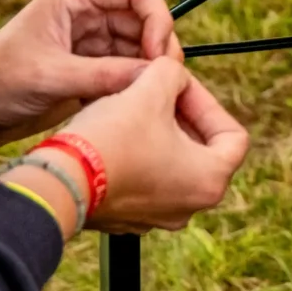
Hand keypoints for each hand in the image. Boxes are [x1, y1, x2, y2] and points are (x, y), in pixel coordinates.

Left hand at [0, 0, 175, 148]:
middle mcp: (86, 13)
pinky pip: (127, 68)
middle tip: (162, 77)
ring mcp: (89, 41)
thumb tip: (152, 75)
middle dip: (157, 44)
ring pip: (139, 44)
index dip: (156, 16)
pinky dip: (136, 81)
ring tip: (149, 92)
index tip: (157, 51)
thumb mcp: (50, 77)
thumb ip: (103, 75)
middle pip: (143, 18)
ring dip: (149, 65)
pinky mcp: (90, 67)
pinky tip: (134, 98)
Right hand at [47, 56, 249, 232]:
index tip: (181, 86)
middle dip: (179, 114)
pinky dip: (136, 155)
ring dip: (156, 132)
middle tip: (158, 91)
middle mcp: (189, 206)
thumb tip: (173, 74)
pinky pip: (143, 179)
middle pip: (200, 148)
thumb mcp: (150, 90)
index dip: (207, 102)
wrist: (59, 182)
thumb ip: (173, 73)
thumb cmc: (111, 141)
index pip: (232, 135)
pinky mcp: (127, 216)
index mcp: (210, 181)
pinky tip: (115, 133)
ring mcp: (157, 215)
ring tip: (135, 107)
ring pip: (169, 162)